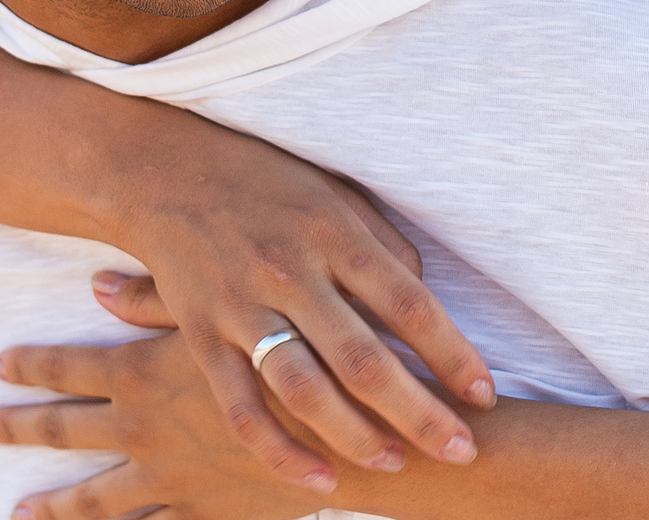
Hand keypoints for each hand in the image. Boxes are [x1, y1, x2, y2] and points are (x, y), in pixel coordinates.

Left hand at [0, 332, 356, 519]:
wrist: (352, 427)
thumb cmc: (292, 347)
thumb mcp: (224, 302)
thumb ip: (159, 297)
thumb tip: (98, 283)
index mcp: (148, 372)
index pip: (72, 365)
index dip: (32, 365)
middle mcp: (148, 429)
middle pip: (67, 430)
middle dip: (20, 427)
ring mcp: (174, 479)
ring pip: (99, 499)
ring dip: (57, 506)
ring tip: (20, 513)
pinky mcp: (208, 515)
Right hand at [109, 127, 491, 489]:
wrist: (165, 169)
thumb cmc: (265, 177)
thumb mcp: (334, 191)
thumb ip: (382, 244)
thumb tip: (423, 299)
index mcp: (330, 231)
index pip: (406, 302)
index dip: (451, 353)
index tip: (484, 394)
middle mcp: (289, 270)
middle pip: (363, 358)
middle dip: (419, 413)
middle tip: (463, 451)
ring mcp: (241, 305)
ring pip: (305, 391)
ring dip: (357, 436)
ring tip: (397, 462)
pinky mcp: (200, 332)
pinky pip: (241, 406)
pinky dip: (280, 452)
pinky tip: (320, 479)